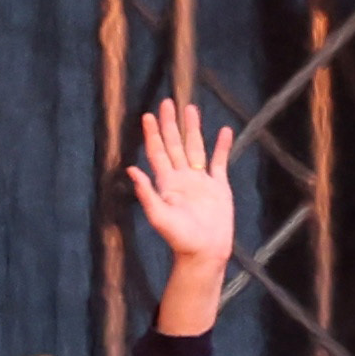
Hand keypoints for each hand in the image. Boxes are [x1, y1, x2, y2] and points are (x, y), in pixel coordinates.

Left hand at [123, 96, 239, 274]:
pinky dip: (222, 146)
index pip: (157, 152)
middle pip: (175, 144)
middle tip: (167, 102)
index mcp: (167, 183)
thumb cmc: (180, 239)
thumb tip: (130, 170)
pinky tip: (224, 131)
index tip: (148, 115)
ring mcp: (201, 181)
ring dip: (193, 129)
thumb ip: (146, 193)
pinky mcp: (218, 187)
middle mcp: (182, 178)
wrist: (205, 253)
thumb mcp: (159, 216)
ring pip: (196, 148)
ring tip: (191, 109)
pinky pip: (219, 162)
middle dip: (170, 124)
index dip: (152, 134)